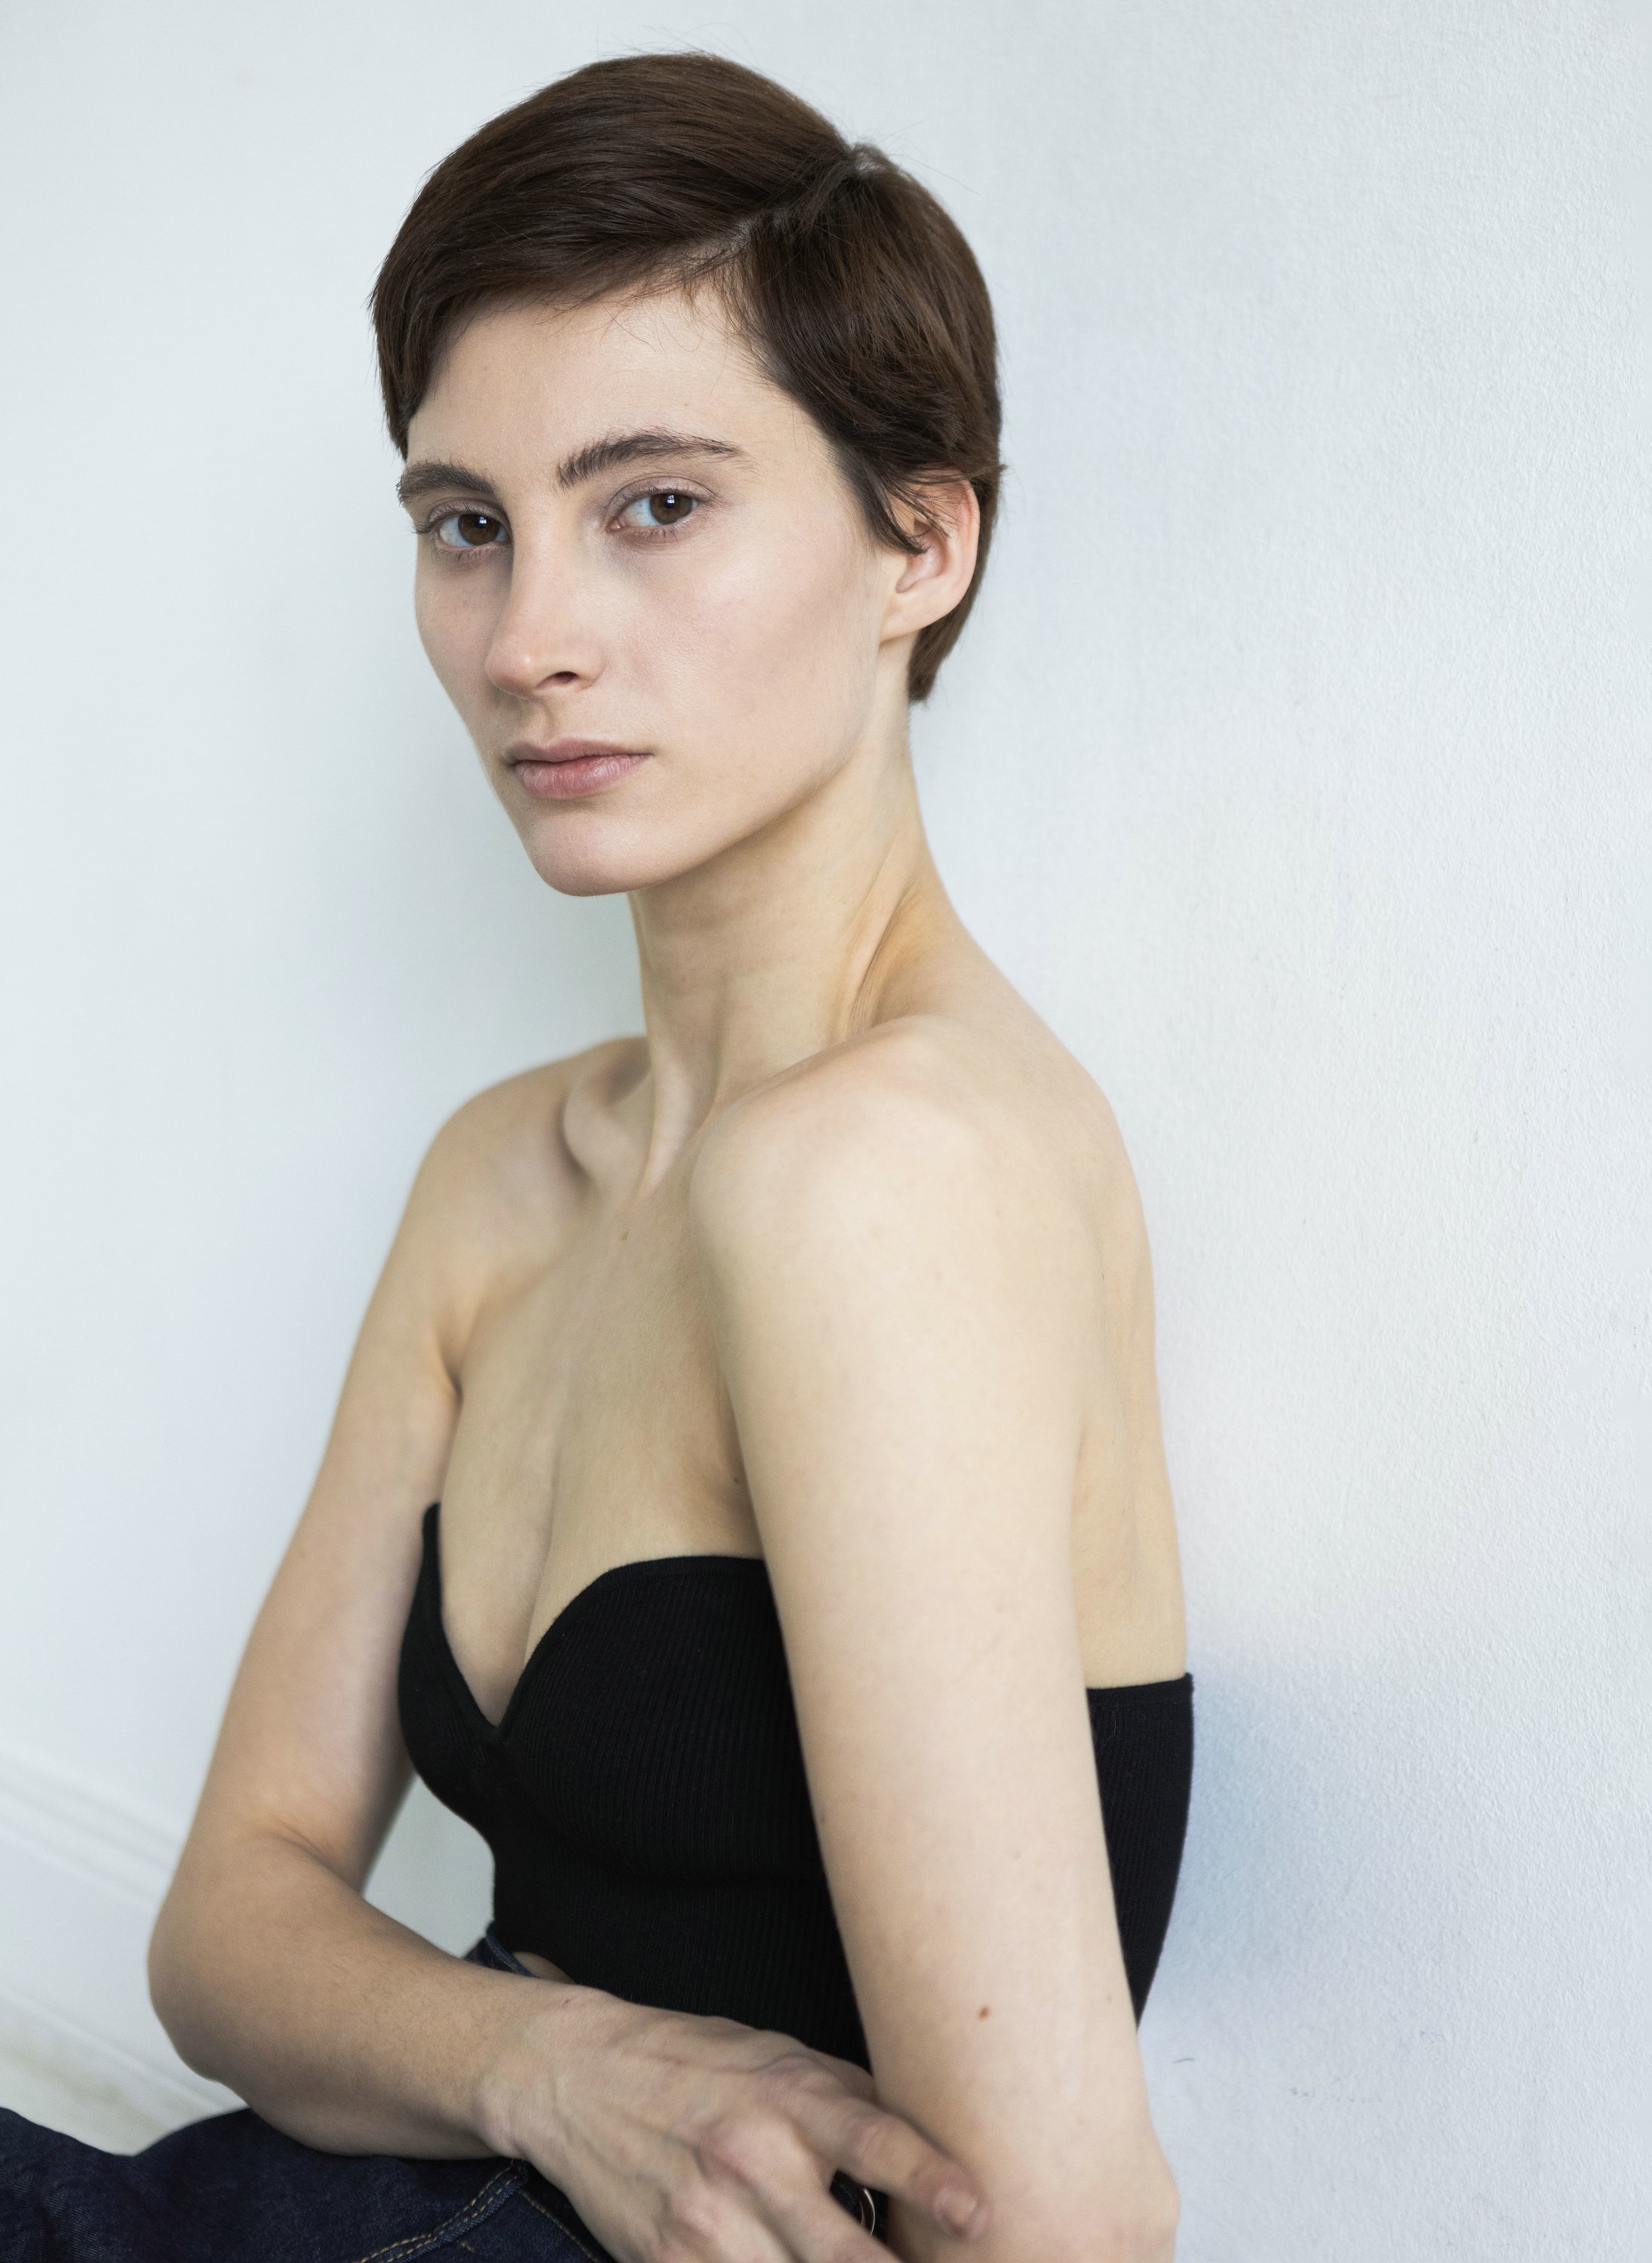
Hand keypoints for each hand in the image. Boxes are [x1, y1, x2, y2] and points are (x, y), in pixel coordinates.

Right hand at [480, 1981, 989, 2261]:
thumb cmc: (694, 2062)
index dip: (930, 2179)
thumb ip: (849, 2101)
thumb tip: (930, 2142)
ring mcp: (707, 2225)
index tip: (977, 2211)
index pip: (872, 2141)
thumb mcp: (778, 2057)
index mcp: (788, 2099)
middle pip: (843, 2254)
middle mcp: (751, 2162)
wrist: (579, 2078)